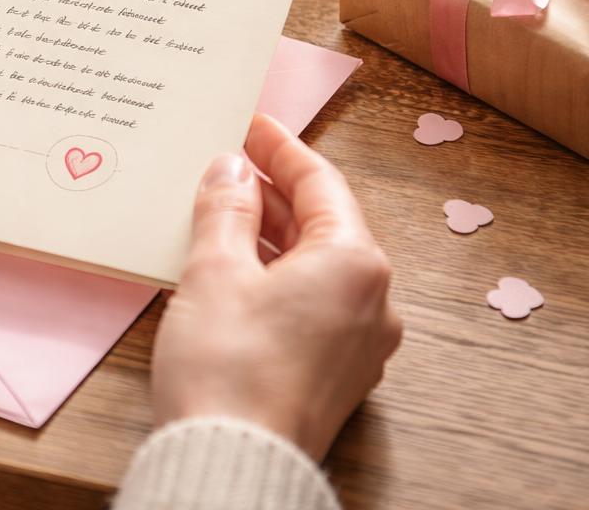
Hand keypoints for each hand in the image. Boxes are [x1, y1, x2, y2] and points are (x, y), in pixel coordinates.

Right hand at [151, 114, 401, 460]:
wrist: (232, 465)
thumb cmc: (227, 367)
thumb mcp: (216, 269)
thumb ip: (227, 208)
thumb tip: (231, 168)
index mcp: (354, 263)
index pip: (320, 182)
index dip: (280, 148)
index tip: (252, 123)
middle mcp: (373, 300)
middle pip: (322, 222)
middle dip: (272, 190)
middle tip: (229, 162)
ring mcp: (359, 341)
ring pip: (315, 263)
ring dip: (271, 232)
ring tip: (223, 208)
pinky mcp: (336, 371)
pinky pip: (312, 299)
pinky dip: (277, 272)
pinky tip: (235, 265)